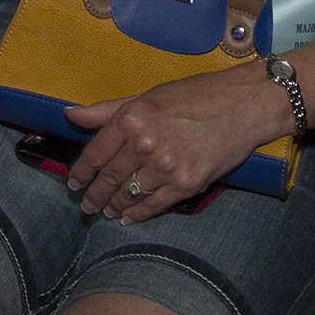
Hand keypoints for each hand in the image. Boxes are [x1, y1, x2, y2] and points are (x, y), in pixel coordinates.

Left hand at [63, 65, 289, 222]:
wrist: (244, 105)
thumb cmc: (196, 95)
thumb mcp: (148, 95)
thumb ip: (108, 110)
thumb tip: (70, 114)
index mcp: (131, 117)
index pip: (96, 152)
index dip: (81, 172)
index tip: (74, 183)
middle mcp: (144, 142)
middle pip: (109, 178)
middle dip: (94, 195)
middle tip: (86, 205)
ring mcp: (165, 165)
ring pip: (129, 194)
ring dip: (114, 206)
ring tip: (107, 211)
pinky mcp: (186, 184)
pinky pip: (154, 205)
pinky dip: (138, 215)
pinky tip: (128, 218)